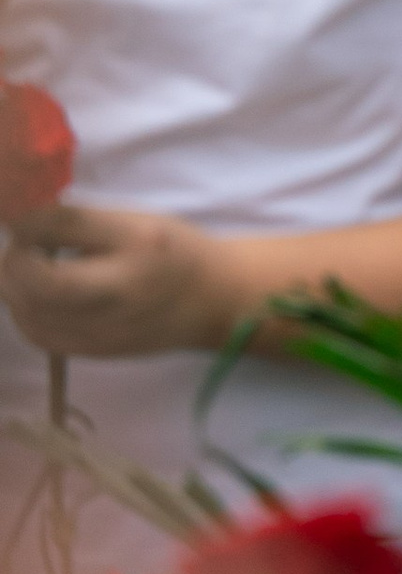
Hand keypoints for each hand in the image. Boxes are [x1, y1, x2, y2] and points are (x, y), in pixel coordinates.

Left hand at [1, 199, 237, 355]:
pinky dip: (25, 311)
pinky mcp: (93, 354)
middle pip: (37, 292)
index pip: (59, 250)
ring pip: (30, 317)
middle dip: (14, 264)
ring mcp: (101, 335)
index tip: (24, 220)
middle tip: (24, 242)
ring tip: (29, 264)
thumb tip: (20, 219)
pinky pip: (40, 336)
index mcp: (131, 253)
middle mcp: (115, 299)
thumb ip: (76, 221)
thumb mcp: (133, 222)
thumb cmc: (174, 251)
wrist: (210, 301)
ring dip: (15, 288)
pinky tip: (35, 293)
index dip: (25, 239)